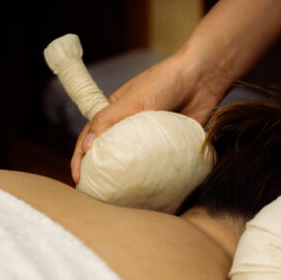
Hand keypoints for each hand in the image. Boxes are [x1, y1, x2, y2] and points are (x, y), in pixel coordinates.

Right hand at [70, 52, 229, 183]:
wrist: (203, 79)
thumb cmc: (164, 81)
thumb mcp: (131, 99)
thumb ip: (108, 121)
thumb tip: (86, 147)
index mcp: (114, 114)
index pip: (90, 138)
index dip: (80, 158)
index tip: (77, 177)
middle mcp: (130, 128)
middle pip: (110, 154)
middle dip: (101, 175)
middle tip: (96, 194)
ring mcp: (150, 139)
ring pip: (133, 164)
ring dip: (126, 181)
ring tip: (119, 200)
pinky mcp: (170, 146)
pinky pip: (158, 166)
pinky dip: (153, 179)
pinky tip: (149, 193)